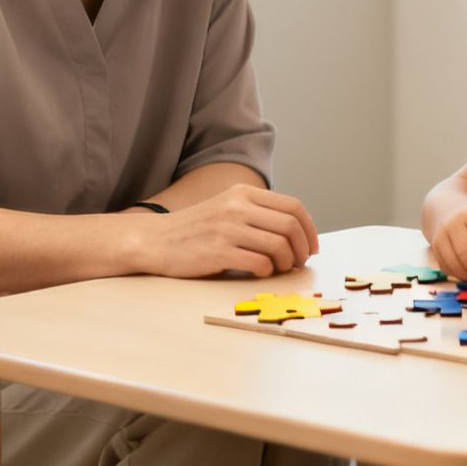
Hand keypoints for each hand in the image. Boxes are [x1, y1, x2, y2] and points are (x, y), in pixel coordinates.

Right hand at [135, 183, 318, 277]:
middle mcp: (237, 206)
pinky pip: (259, 263)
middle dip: (302, 249)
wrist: (154, 240)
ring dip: (286, 262)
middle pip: (290, 226)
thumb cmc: (196, 230)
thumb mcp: (228, 208)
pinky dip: (267, 271)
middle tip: (299, 262)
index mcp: (243, 193)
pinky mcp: (218, 251)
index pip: (293, 207)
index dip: (310, 229)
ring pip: (279, 245)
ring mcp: (227, 228)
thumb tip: (298, 234)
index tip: (311, 247)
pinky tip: (260, 272)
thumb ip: (258, 214)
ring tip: (279, 269)